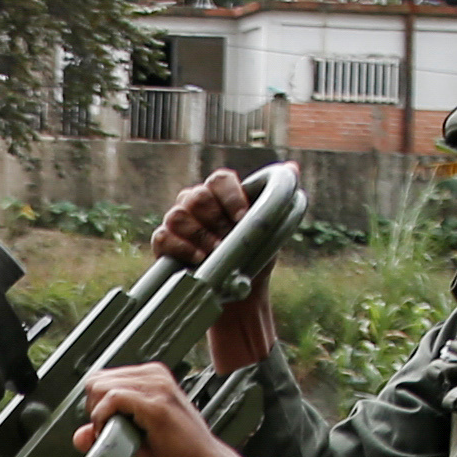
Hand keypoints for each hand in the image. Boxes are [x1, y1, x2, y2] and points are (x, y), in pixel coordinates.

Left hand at [78, 359, 232, 456]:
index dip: (97, 405)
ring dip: (100, 415)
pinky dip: (104, 419)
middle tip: (112, 433)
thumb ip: (106, 433)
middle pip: (96, 380)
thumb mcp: (135, 441)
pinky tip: (115, 435)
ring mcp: (157, 387)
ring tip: (117, 436)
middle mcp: (155, 375)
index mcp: (152, 377)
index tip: (109, 426)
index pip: (103, 378)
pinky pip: (112, 399)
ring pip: (101, 386)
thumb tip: (79, 436)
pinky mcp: (156, 405)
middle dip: (95, 409)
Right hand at [143, 169, 273, 372]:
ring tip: (216, 252)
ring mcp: (177, 221)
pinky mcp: (164, 243)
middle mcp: (194, 202)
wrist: (235, 288)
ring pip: (178, 215)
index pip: (220, 180)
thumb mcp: (270, 229)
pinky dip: (182, 248)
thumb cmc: (251, 254)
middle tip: (229, 241)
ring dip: (200, 236)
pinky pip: (164, 237)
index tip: (243, 218)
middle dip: (216, 221)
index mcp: (219, 193)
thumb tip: (293, 167)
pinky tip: (199, 260)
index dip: (231, 196)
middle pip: (197, 197)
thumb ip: (275, 199)